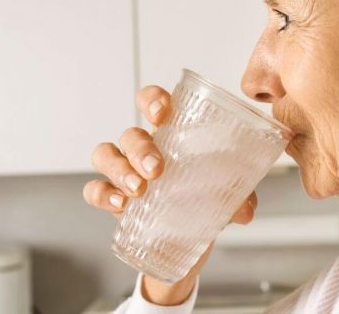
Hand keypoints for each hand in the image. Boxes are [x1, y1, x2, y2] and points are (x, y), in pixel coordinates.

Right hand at [83, 85, 257, 305]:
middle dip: (139, 148)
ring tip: (138, 189)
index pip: (152, 102)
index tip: (161, 112)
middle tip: (156, 169)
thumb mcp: (225, 196)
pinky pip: (94, 189)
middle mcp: (143, 148)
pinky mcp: (113, 199)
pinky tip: (120, 204)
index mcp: (170, 134)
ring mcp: (124, 172)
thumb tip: (245, 209)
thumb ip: (237, 197)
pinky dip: (102, 193)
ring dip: (120, 169)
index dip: (151, 99)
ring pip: (106, 155)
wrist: (190, 240)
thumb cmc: (204, 200)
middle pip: (130, 134)